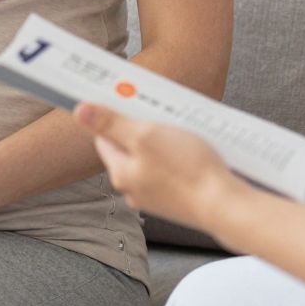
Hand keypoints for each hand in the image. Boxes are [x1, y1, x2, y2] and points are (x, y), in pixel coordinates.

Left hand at [74, 103, 247, 233]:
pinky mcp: (176, 199)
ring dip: (162, 142)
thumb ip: (111, 124)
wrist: (225, 206)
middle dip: (143, 128)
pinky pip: (169, 171)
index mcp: (120, 173)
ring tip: (182, 131)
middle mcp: (133, 188)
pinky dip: (177, 158)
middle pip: (128, 148)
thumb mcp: (145, 136)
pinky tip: (193, 151)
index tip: (128, 100)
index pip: (104, 137)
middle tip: (161, 113)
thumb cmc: (188, 171)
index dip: (115, 116)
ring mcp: (155, 196)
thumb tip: (79, 111)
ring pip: (151, 159)